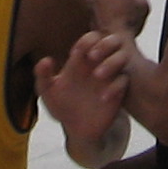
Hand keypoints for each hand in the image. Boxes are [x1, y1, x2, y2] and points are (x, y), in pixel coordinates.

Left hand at [35, 30, 127, 144]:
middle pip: (111, 41)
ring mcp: (110, 77)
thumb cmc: (62, 105)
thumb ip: (43, 76)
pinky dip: (115, 87)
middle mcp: (98, 64)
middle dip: (104, 44)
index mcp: (81, 60)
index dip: (86, 40)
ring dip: (112, 62)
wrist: (78, 129)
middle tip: (91, 56)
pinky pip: (124, 81)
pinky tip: (103, 98)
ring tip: (97, 75)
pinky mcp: (118, 92)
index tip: (76, 53)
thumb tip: (46, 60)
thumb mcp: (48, 92)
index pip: (91, 38)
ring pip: (122, 56)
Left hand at [89, 0, 149, 35]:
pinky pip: (92, 5)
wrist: (108, 41)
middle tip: (122, 11)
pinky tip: (104, 21)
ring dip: (105, 2)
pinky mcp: (82, 7)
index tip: (130, 2)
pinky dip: (97, 10)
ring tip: (113, 18)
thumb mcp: (143, 6)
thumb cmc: (128, 23)